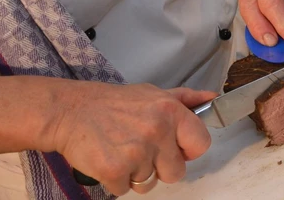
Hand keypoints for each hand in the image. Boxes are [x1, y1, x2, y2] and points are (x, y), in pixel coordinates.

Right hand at [48, 81, 213, 195]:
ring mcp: (136, 152)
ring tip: (122, 151)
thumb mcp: (152, 93)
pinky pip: (125, 191)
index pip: (201, 143)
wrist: (70, 111)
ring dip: (136, 174)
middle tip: (140, 149)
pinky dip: (116, 181)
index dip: (188, 150)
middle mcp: (157, 130)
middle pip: (176, 173)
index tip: (176, 148)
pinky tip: (108, 158)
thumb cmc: (112, 103)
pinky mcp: (115, 171)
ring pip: (149, 184)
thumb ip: (184, 98)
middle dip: (160, 167)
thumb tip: (212, 98)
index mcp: (170, 110)